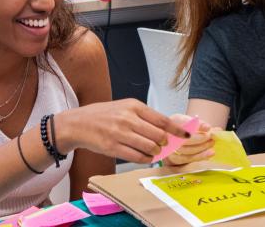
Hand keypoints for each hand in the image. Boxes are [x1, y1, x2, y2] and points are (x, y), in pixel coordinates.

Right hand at [53, 99, 191, 163]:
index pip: (162, 119)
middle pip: (158, 135)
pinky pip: (136, 156)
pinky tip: (147, 157)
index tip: (186, 135)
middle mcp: (128, 118)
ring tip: (155, 152)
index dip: (176, 129)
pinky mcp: (112, 147)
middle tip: (166, 145)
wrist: (77, 123)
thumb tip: (166, 128)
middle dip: (165, 143)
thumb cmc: (105, 115)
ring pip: (149, 147)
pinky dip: (146, 159)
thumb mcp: (125, 107)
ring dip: (156, 152)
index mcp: (134, 106)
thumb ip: (144, 116)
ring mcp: (119, 133)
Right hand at [165, 114, 215, 165]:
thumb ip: (203, 126)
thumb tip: (215, 130)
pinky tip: (208, 155)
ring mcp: (169, 146)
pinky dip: (198, 157)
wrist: (178, 139)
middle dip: (199, 139)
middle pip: (182, 137)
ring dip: (200, 148)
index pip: (183, 121)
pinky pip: (185, 159)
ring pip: (184, 150)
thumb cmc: (188, 129)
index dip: (195, 125)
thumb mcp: (195, 123)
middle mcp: (169, 133)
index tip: (208, 127)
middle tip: (211, 137)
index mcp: (175, 120)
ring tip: (211, 144)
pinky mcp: (172, 157)